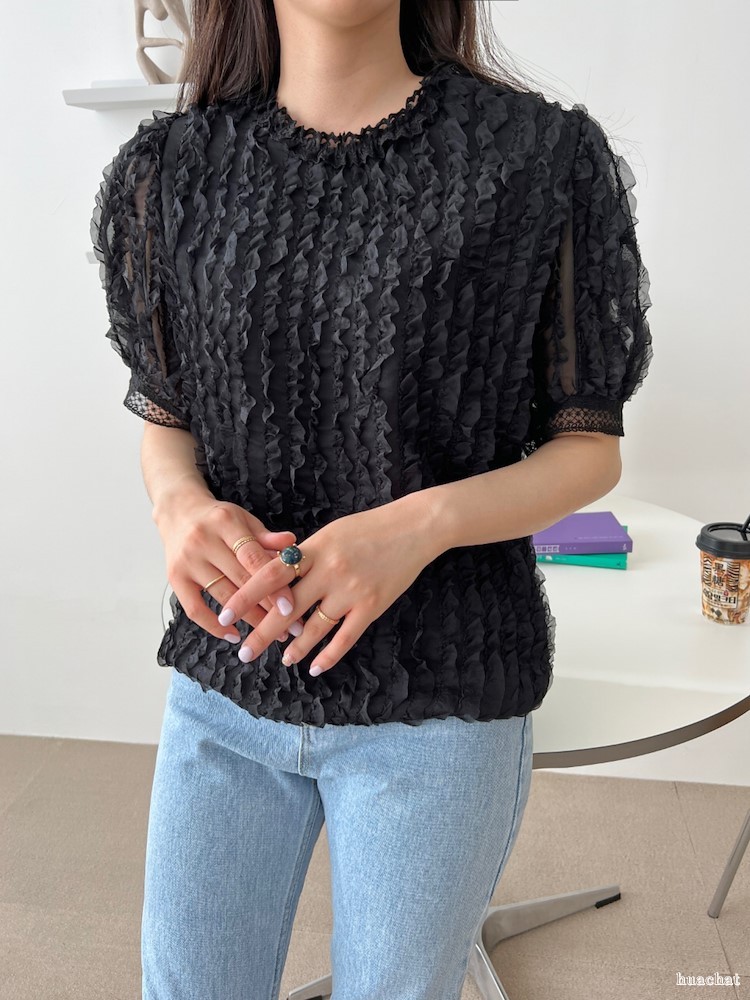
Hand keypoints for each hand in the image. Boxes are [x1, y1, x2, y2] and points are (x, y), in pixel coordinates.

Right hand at [157, 496, 306, 643]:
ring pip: (222, 597)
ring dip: (248, 619)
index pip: (253, 557)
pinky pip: (194, 609)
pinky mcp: (175, 578)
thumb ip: (266, 536)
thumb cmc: (218, 519)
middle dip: (267, 607)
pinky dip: (213, 626)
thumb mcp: (244, 519)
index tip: (291, 605)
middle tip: (289, 626)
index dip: (273, 583)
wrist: (179, 512)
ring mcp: (187, 561)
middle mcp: (203, 541)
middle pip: (240, 580)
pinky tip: (233, 634)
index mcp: (225, 522)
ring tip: (268, 633)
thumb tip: (292, 544)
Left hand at [217, 495, 443, 674]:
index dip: (244, 596)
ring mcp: (351, 591)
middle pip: (287, 608)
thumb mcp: (330, 533)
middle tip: (244, 653)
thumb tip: (274, 577)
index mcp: (314, 549)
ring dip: (295, 649)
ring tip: (282, 660)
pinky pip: (345, 638)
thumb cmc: (368, 528)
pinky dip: (328, 656)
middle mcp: (329, 571)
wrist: (414, 527)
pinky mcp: (372, 606)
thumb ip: (304, 555)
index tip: (224, 614)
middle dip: (262, 633)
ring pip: (314, 628)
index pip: (270, 574)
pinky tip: (314, 667)